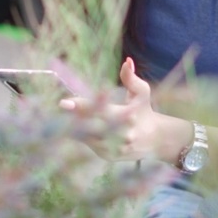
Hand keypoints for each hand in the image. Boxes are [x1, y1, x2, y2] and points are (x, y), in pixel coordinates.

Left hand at [60, 57, 183, 162]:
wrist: (155, 140)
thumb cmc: (144, 111)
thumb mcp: (141, 93)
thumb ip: (131, 78)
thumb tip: (126, 61)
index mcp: (128, 116)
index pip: (100, 111)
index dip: (81, 107)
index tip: (64, 102)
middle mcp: (121, 134)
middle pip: (90, 126)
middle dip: (73, 117)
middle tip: (61, 108)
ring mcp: (114, 148)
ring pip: (87, 138)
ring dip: (74, 126)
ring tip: (63, 116)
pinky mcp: (109, 157)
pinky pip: (89, 146)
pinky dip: (81, 136)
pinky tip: (74, 127)